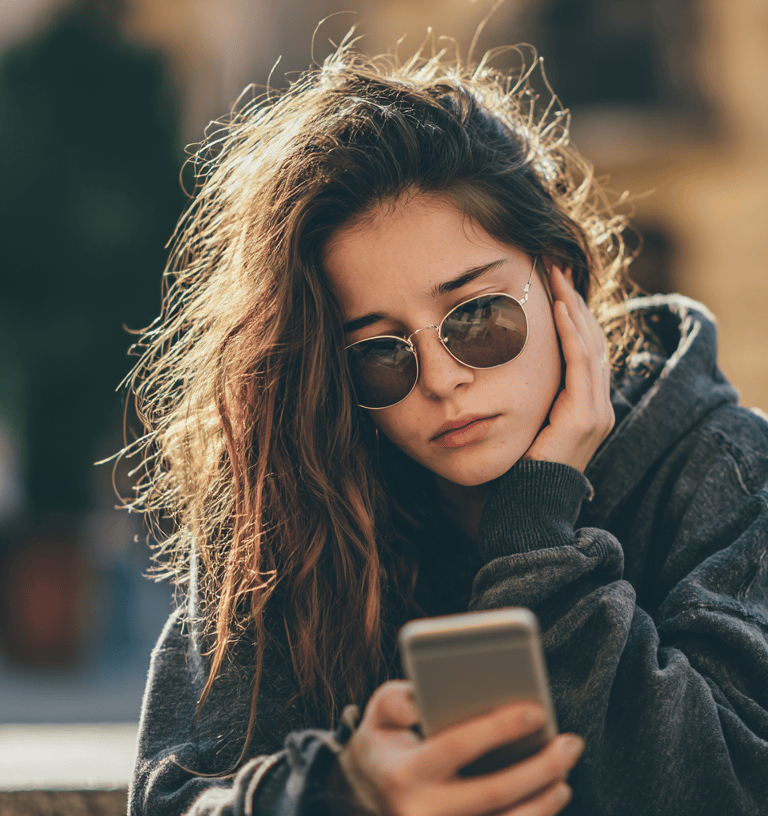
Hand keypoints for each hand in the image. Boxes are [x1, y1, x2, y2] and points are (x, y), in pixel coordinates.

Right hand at [335, 680, 583, 815]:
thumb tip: (422, 699)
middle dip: (539, 768)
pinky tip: (547, 801)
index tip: (537, 710)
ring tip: (564, 776)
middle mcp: (419, 813)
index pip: (457, 745)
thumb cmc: (384, 745)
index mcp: (403, 774)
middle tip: (571, 743)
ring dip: (543, 803)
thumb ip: (397, 699)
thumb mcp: (380, 714)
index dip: (499, 727)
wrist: (362, 798)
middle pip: (493, 793)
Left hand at [524, 265, 613, 472]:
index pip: (585, 348)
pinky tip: (561, 308)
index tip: (555, 283)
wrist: (528, 505)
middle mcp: (599, 405)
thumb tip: (507, 368)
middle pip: (591, 339)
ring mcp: (597, 410)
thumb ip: (532, 397)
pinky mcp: (586, 417)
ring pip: (589, 345)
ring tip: (557, 277)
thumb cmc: (521, 467)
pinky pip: (582, 364)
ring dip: (573, 307)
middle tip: (557, 267)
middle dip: (574, 300)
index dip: (573, 314)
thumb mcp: (529, 423)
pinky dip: (572, 333)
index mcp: (587, 405)